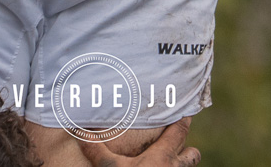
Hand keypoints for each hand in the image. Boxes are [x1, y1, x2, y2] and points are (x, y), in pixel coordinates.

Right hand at [79, 119, 201, 166]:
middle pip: (193, 154)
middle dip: (187, 148)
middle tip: (175, 144)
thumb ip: (95, 149)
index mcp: (163, 157)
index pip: (180, 131)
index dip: (184, 119)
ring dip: (179, 165)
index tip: (187, 109)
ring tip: (165, 163)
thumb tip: (77, 130)